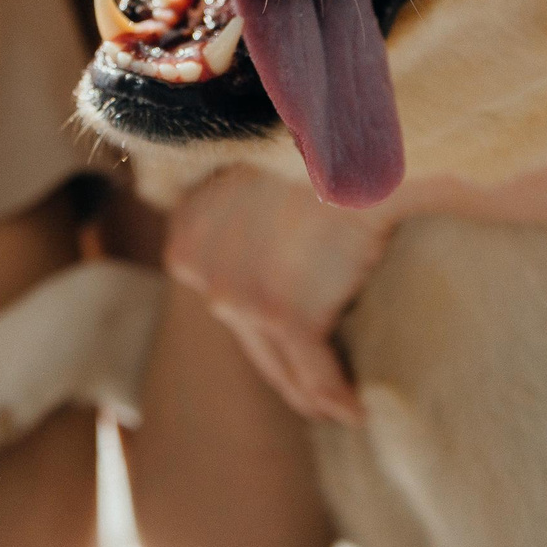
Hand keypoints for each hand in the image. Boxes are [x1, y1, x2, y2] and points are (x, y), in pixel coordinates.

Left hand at [164, 164, 395, 425]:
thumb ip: (248, 212)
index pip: (223, 296)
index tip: (297, 344)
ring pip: (280, 364)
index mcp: (187, 234)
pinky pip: (317, 374)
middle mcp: (199, 270)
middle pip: (248, 336)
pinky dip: (340, 398)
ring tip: (342, 409)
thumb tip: (270, 241)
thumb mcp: (262, 168)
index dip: (261, 324)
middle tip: (322, 391)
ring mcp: (239, 297)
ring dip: (313, 395)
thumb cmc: (320, 141)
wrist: (357, 136)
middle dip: (286, 365)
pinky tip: (359, 409)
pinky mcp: (286, 315)